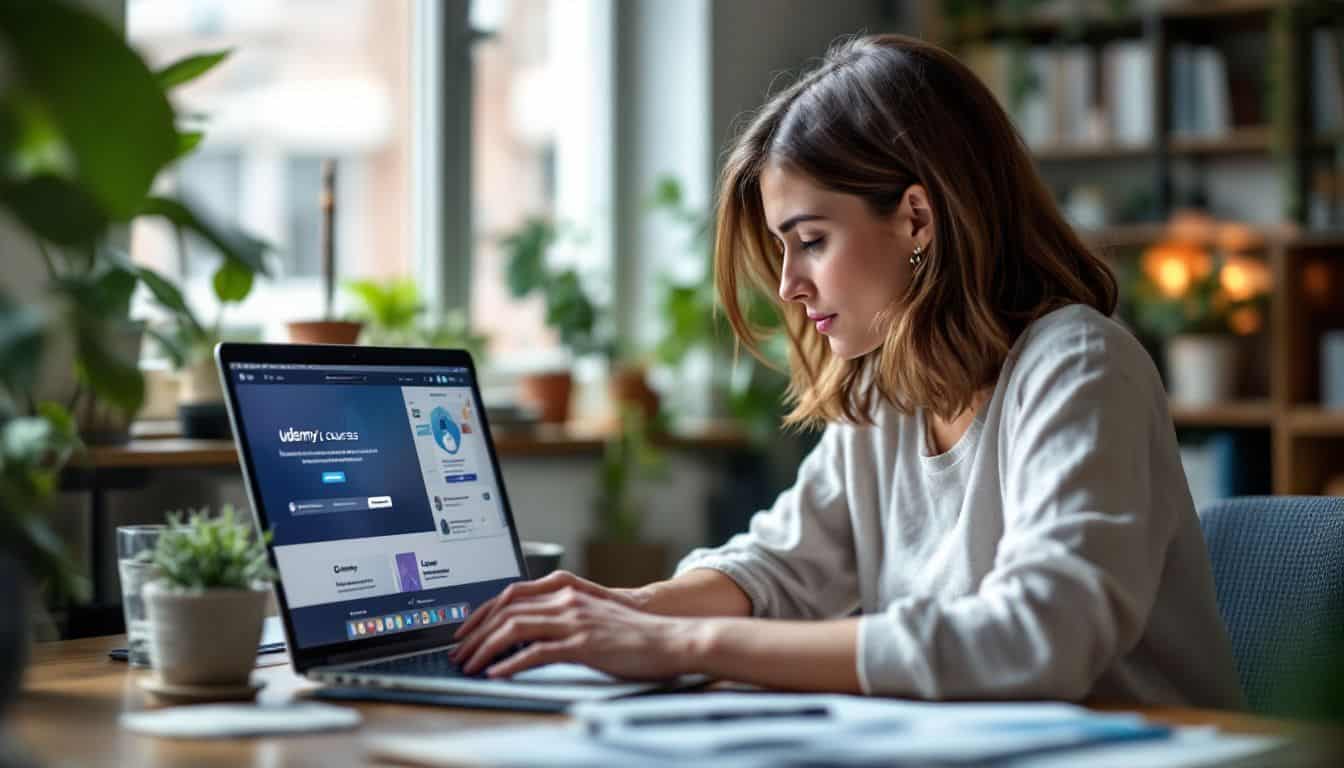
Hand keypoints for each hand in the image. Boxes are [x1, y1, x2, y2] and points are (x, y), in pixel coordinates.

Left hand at [449, 571, 700, 679]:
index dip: (481, 612)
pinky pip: (537, 652)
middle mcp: (566, 601)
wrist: (668, 638)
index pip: (510, 595)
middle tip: (459, 653)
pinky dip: (511, 664)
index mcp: (565, 591)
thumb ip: (561, 615)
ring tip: (470, 666)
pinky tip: (497, 674)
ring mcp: (574, 621)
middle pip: (506, 610)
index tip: (464, 631)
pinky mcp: (583, 644)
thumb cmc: (631, 632)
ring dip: (485, 648)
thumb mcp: (591, 615)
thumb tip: (527, 631)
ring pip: (515, 628)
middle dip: (475, 634)